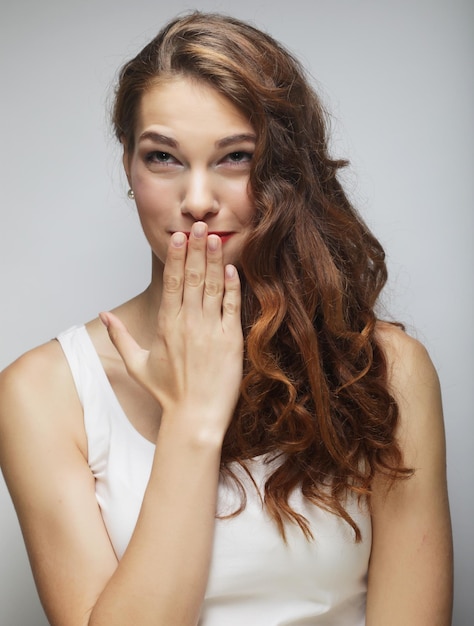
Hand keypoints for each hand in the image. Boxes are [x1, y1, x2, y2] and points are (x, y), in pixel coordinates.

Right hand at [100, 222, 242, 440]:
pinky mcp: (231, 340)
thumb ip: (119, 336)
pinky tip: (232, 269)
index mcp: (166, 324)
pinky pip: (232, 307)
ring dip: (214, 260)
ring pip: (212, 286)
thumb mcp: (136, 364)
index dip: (176, 256)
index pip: (171, 282)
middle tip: (199, 225)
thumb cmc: (167, 393)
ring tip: (214, 237)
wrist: (196, 417)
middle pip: (193, 277)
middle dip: (195, 249)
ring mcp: (210, 330)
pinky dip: (232, 286)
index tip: (178, 236)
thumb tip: (102, 314)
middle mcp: (188, 322)